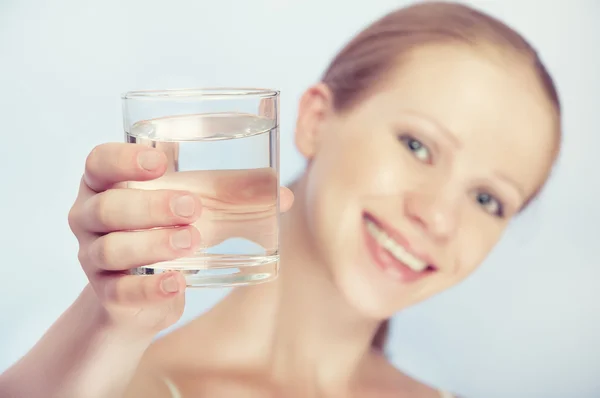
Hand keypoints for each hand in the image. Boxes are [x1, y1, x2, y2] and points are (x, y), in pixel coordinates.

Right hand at [68, 143, 293, 334]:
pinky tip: (176, 282)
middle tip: (192, 208)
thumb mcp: (191, 207)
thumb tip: (284, 196)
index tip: (160, 162)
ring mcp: (94, 256)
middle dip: (150, 206)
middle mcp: (91, 217)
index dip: (123, 159)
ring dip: (154, 245)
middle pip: (108, 207)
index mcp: (107, 184)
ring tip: (192, 244)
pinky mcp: (107, 292)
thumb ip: (230, 196)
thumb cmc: (166, 232)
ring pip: (111, 248)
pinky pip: (121, 290)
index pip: (99, 162)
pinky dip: (149, 287)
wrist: (139, 292)